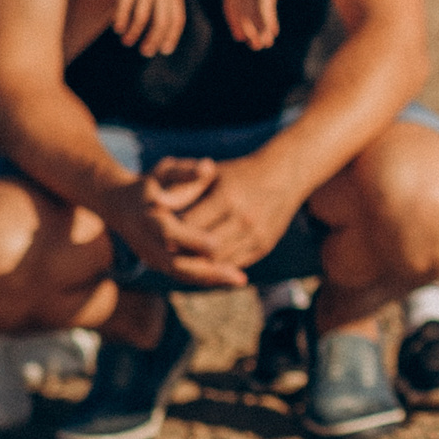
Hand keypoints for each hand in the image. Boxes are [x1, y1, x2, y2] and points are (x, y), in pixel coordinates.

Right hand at [96, 161, 230, 285]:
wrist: (119, 204)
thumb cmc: (149, 183)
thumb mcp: (164, 172)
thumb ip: (185, 171)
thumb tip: (207, 167)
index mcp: (146, 218)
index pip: (169, 233)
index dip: (192, 239)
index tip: (216, 242)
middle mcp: (145, 243)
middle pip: (176, 264)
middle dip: (207, 270)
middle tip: (236, 275)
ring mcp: (151, 257)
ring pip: (181, 274)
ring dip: (210, 278)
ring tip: (240, 279)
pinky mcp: (159, 264)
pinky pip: (183, 275)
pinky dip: (205, 278)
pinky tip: (229, 276)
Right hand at [112, 0, 186, 56]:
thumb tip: (163, 21)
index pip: (177, 19)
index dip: (171, 37)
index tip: (163, 50)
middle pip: (161, 22)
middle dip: (153, 40)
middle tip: (145, 51)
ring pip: (142, 17)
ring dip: (135, 33)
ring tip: (127, 42)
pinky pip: (124, 4)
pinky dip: (121, 19)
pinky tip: (117, 28)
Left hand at [166, 152, 305, 282]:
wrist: (284, 176)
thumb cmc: (239, 174)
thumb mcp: (210, 175)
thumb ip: (183, 189)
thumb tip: (154, 203)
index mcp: (227, 197)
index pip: (189, 224)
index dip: (171, 231)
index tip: (156, 232)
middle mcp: (244, 218)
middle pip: (202, 247)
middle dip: (182, 251)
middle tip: (164, 251)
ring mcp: (256, 234)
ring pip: (218, 260)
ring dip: (199, 262)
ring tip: (181, 258)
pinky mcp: (264, 245)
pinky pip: (234, 262)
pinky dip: (217, 265)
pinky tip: (204, 260)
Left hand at [223, 0, 304, 49]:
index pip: (230, 6)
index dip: (235, 23)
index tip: (240, 36)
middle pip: (239, 12)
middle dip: (247, 31)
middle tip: (255, 45)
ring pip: (252, 12)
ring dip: (259, 30)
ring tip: (265, 44)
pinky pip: (264, 6)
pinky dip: (267, 20)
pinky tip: (273, 30)